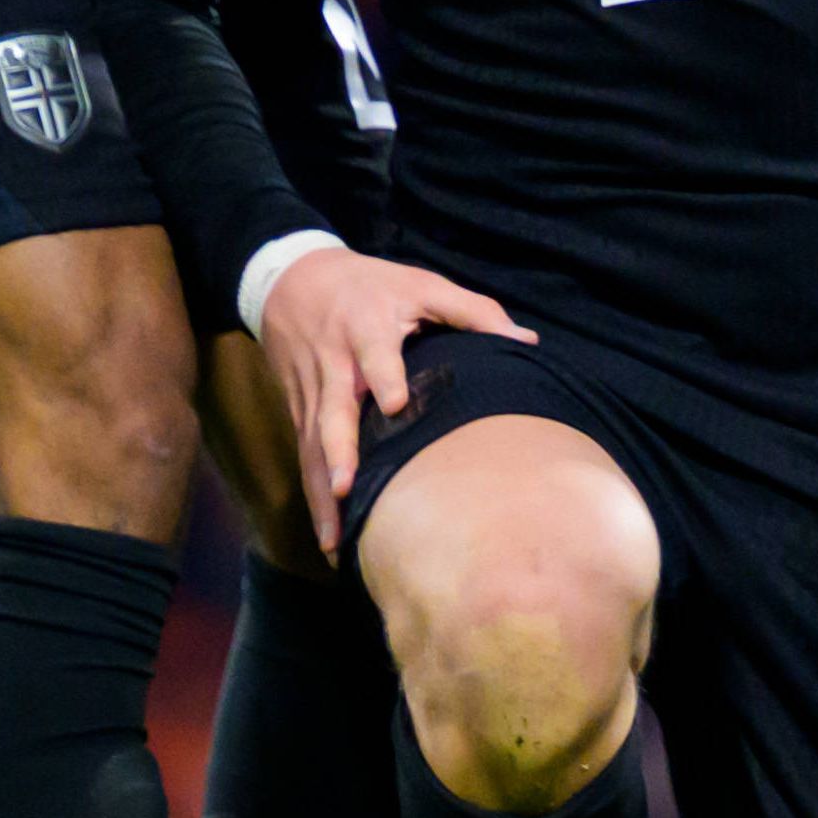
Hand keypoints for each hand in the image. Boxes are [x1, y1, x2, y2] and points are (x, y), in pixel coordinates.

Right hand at [258, 244, 533, 556]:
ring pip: (313, 444)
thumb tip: (527, 339)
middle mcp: (336, 363)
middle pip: (333, 411)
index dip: (384, 376)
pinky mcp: (299, 410)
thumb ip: (472, 311)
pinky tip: (328, 537)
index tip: (394, 404)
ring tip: (334, 539)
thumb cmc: (371, 285)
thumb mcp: (420, 283)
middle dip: (337, 451)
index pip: (375, 353)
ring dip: (322, 491)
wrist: (291, 278)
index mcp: (368, 326)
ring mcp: (313, 391)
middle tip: (346, 487)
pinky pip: (305, 455)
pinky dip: (314, 496)